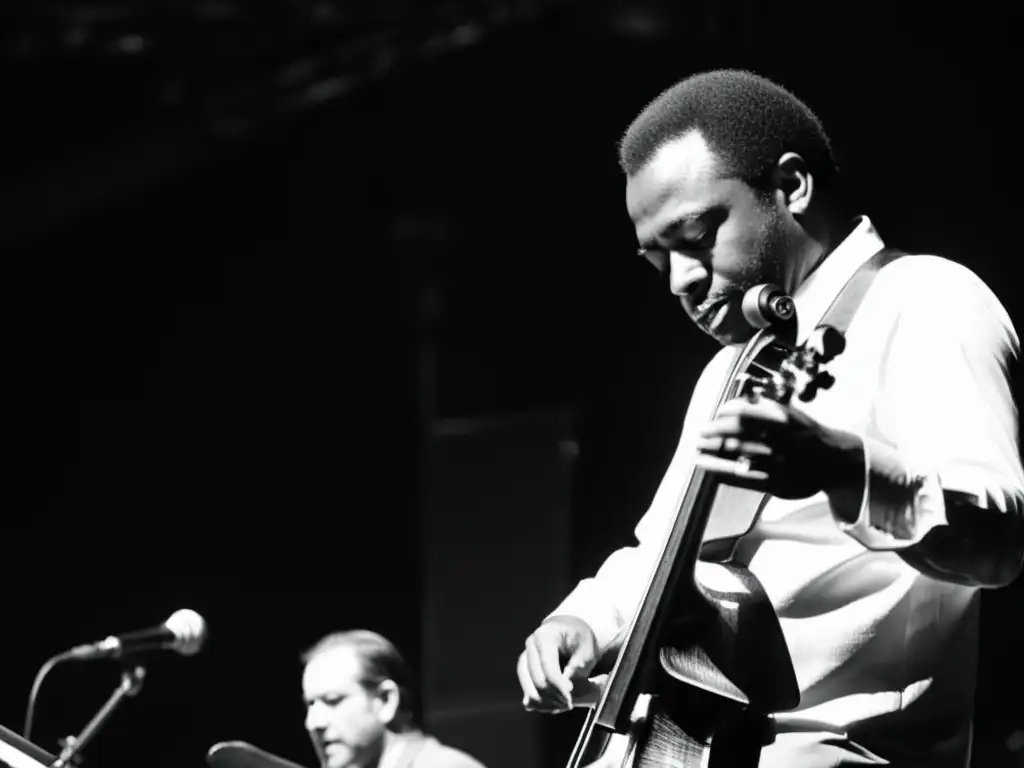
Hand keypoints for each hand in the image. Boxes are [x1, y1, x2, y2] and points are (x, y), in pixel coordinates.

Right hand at [517, 615, 597, 712]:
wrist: (571, 629)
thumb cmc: (580, 637)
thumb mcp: (586, 649)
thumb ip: (577, 667)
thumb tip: (566, 687)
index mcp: (545, 636)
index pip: (548, 666)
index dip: (558, 685)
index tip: (570, 697)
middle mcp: (531, 645)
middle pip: (536, 678)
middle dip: (552, 695)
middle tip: (568, 704)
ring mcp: (525, 656)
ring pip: (527, 685)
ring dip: (544, 701)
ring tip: (560, 706)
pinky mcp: (525, 667)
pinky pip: (526, 687)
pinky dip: (537, 700)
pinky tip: (550, 706)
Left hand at [694, 395, 862, 499]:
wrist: (837, 461)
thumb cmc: (806, 434)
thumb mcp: (792, 415)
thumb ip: (765, 409)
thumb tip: (732, 404)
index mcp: (786, 420)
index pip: (749, 413)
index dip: (727, 413)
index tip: (714, 414)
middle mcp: (784, 442)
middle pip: (740, 438)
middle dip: (714, 437)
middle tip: (698, 436)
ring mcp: (782, 465)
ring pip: (740, 461)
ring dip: (715, 458)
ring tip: (696, 456)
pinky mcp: (780, 485)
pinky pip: (747, 481)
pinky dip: (726, 476)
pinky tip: (712, 472)